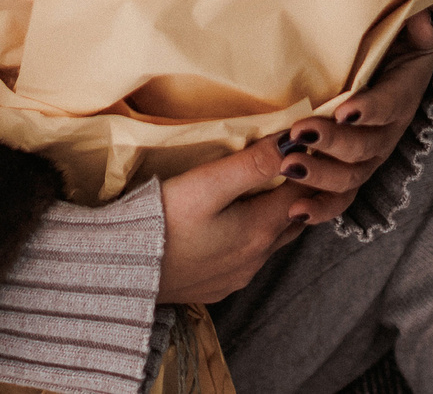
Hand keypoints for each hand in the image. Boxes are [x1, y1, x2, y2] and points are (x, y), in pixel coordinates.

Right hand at [158, 135, 315, 303]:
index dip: (308, 168)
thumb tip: (292, 145)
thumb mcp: (208, 183)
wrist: (124, 270)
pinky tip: (234, 224)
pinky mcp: (218, 286)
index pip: (304, 194)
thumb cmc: (164, 220)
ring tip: (264, 189)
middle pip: (294, 219)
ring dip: (275, 215)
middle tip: (293, 164)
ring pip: (273, 240)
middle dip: (298, 192)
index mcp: (260, 230)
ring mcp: (238, 276)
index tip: (306, 146)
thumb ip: (252, 164)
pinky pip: (249, 258)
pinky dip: (253, 237)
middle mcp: (257, 258)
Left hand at [274, 8, 432, 224]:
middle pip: (364, 146)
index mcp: (400, 95)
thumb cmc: (390, 43)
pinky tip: (295, 211)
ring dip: (320, 175)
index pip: (388, 105)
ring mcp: (368, 157)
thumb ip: (419, 24)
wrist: (385, 66)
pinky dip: (320, 208)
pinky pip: (340, 199)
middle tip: (300, 134)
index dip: (370, 110)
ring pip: (351, 176)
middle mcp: (387, 132)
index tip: (345, 110)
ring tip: (289, 166)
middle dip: (333, 143)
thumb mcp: (407, 27)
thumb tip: (422, 19)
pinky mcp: (350, 172)